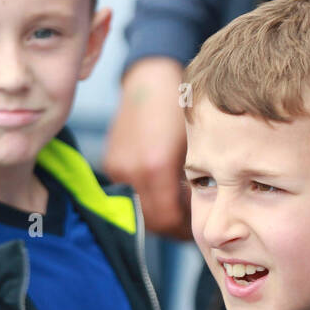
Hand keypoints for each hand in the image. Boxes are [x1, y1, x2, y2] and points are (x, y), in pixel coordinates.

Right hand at [103, 57, 191, 240]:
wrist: (152, 79)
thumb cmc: (180, 108)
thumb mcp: (197, 146)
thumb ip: (195, 183)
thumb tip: (198, 211)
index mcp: (155, 167)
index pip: (166, 221)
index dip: (182, 230)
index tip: (194, 227)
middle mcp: (132, 171)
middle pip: (150, 221)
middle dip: (171, 225)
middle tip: (188, 221)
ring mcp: (118, 167)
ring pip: (139, 209)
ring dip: (158, 210)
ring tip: (177, 201)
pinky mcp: (111, 162)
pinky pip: (130, 191)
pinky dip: (147, 194)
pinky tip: (162, 183)